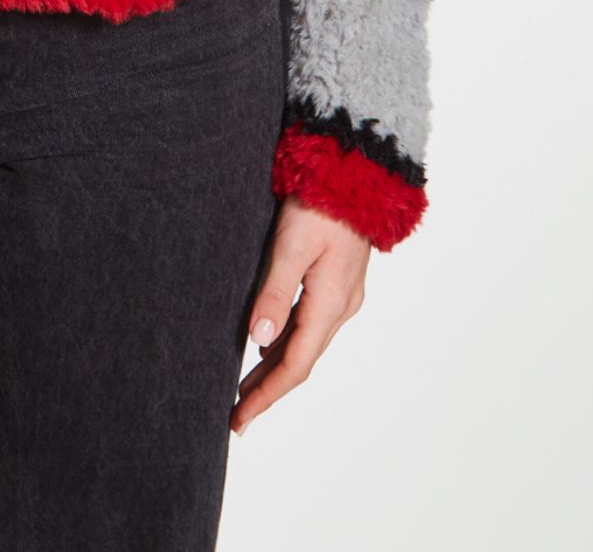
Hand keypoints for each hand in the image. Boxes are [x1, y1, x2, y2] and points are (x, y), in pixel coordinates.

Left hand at [231, 198, 369, 435]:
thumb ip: (275, 292)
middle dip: (268, 388)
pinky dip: (287, 342)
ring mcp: (342, 295)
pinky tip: (267, 343)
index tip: (240, 419)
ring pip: (305, 343)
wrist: (356, 172)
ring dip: (275, 367)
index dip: (266, 395)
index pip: (295, 366)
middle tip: (236, 414)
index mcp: (331, 304)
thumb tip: (258, 339)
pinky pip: (310, 324)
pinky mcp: (337, 281)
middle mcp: (341, 307)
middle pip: (300, 360)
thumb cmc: (322, 203)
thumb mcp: (292, 245)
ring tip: (244, 386)